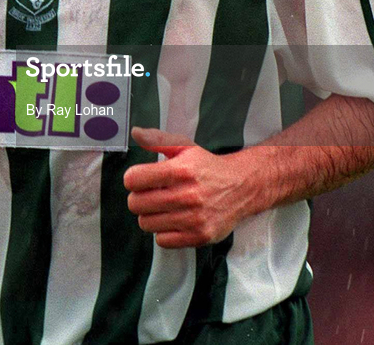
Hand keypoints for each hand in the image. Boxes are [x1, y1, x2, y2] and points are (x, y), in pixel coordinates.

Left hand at [123, 126, 254, 248]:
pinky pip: (162, 241)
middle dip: (138, 198)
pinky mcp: (199, 236)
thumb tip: (135, 133)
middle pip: (136, 204)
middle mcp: (187, 195)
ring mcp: (194, 219)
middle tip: (150, 194)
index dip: (133, 179)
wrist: (241, 187)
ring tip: (162, 207)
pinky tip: (173, 220)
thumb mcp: (184, 147)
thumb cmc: (207, 167)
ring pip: (146, 224)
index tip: (140, 179)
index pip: (134, 179)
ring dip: (150, 215)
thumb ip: (157, 140)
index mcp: (180, 170)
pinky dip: (163, 232)